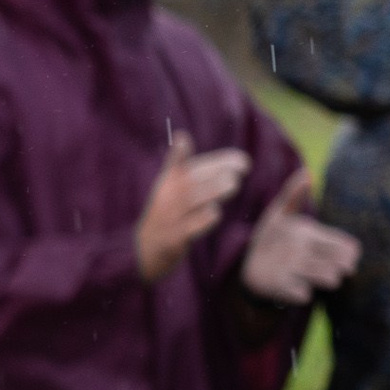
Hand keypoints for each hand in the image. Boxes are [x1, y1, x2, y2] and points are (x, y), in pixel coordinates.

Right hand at [135, 131, 249, 282]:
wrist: (145, 249)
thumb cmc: (165, 214)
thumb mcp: (168, 188)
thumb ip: (181, 165)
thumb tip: (192, 140)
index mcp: (166, 183)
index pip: (177, 163)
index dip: (182, 153)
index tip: (187, 140)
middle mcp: (167, 197)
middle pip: (194, 179)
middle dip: (221, 170)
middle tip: (244, 167)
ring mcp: (171, 217)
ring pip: (197, 198)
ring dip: (219, 189)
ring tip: (235, 184)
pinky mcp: (176, 236)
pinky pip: (196, 223)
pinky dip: (208, 217)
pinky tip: (213, 214)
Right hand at [240, 168, 360, 304]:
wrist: (244, 271)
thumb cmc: (271, 241)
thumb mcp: (279, 215)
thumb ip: (294, 194)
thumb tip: (307, 172)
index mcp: (303, 229)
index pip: (350, 248)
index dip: (349, 256)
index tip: (337, 257)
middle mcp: (296, 247)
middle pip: (343, 266)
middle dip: (338, 270)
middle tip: (323, 268)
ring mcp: (287, 267)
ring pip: (330, 280)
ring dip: (322, 283)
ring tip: (309, 277)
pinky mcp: (279, 287)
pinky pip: (306, 295)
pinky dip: (301, 294)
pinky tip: (290, 286)